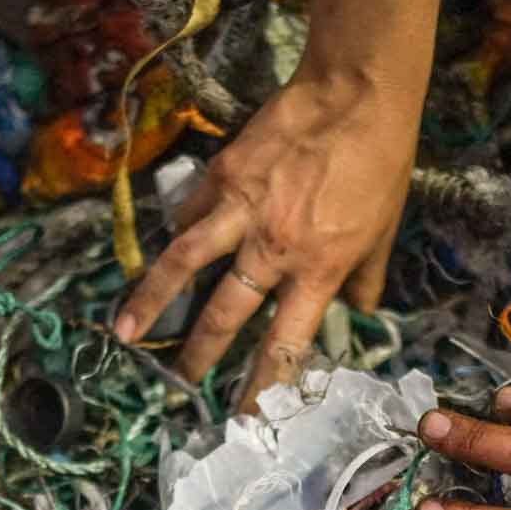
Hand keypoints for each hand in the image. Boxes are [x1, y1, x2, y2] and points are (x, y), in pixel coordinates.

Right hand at [112, 69, 417, 407]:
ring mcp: (240, 211)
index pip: (284, 345)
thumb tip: (360, 310)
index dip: (263, 386)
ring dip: (150, 304)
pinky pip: (190, 215)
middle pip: (224, 317)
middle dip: (199, 357)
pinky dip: (175, 235)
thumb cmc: (380, 161)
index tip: (246, 418)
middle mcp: (273, 249)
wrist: (356, 91)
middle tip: (181, 385)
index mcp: (318, 270)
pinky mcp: (221, 176)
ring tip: (125, 335)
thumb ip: (365, 277)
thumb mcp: (385, 229)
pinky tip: (160, 252)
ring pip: (183, 266)